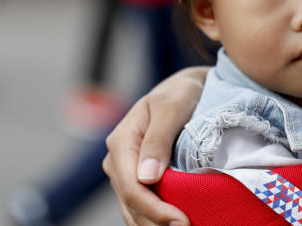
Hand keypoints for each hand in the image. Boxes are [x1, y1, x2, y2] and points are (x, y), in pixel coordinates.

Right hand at [102, 66, 208, 225]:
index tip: (182, 222)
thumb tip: (146, 178)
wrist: (185, 90)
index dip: (155, 210)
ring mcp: (124, 173)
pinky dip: (155, 220)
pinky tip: (173, 223)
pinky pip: (140, 209)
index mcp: (121, 141)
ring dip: (155, 225)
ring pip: (134, 212)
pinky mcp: (136, 180)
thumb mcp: (171, 107)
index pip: (132, 187)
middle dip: (158, 222)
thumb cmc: (180, 93)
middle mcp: (117, 161)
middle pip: (132, 204)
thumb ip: (157, 139)